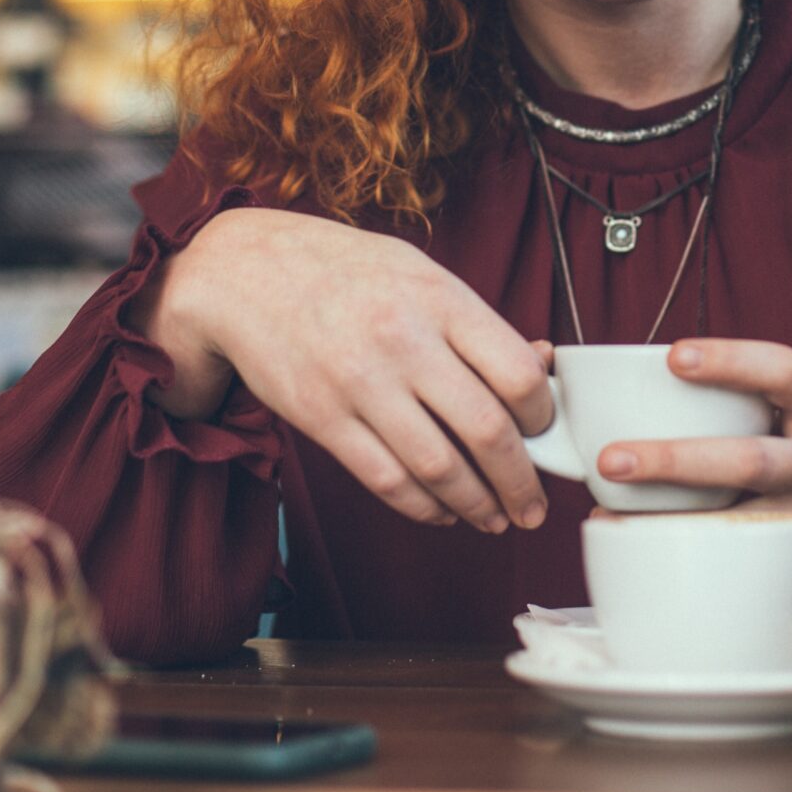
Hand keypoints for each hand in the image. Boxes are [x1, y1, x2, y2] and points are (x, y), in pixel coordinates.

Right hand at [152, 208, 553, 534]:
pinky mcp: (323, 419)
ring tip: (495, 518)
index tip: (544, 432)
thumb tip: (542, 367)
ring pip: (439, 468)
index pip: (517, 372)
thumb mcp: (421, 275)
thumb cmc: (346, 272)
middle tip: (534, 505)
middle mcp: (404, 342)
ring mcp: (360, 384)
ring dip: (477, 506)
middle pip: (487, 431)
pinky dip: (424, 508)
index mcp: (440, 300)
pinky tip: (443, 511)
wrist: (247, 274)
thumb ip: (477, 324)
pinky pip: (387, 481)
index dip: (543, 417)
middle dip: (521, 482)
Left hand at [592, 341, 791, 617]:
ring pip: (746, 523)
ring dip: (674, 522)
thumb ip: (758, 408)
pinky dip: (697, 560)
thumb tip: (650, 396)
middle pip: (753, 460)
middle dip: (675, 460)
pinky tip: (651, 555)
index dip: (729, 360)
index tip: (672, 357)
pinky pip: (752, 563)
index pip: (785, 370)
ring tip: (614, 520)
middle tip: (611, 459)